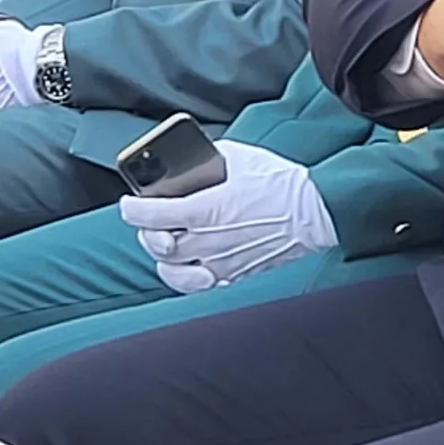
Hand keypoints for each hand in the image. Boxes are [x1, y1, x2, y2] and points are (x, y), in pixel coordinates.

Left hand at [122, 143, 336, 292]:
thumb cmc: (279, 183)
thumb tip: (186, 161)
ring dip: (163, 260)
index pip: (154, 215)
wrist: (315, 211)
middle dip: (147, 233)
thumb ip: (205, 160)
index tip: (128, 204)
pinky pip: (201, 287)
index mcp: (207, 209)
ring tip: (165, 246)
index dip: (133, 209)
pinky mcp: (237, 276)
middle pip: (159, 246)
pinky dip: (187, 278)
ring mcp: (223, 264)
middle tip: (149, 222)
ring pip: (175, 273)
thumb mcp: (237, 157)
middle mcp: (211, 241)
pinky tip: (187, 265)